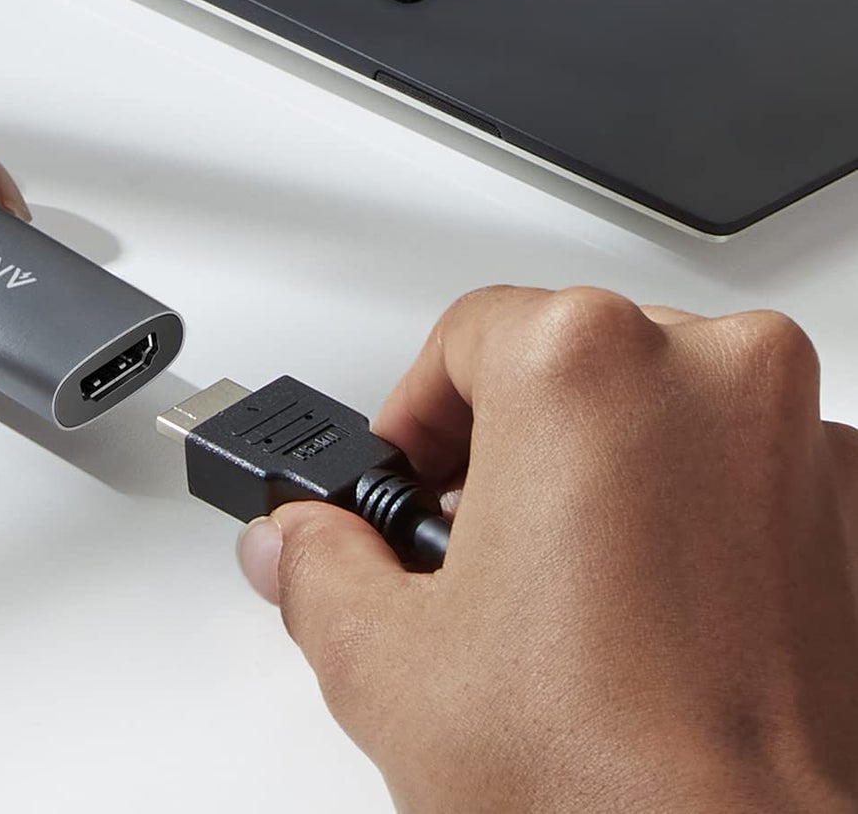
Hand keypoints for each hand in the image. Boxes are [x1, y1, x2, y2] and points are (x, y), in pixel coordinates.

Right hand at [238, 287, 857, 812]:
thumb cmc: (605, 785)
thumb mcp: (392, 666)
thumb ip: (322, 566)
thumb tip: (298, 542)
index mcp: (584, 362)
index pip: (466, 334)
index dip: (417, 420)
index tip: (407, 486)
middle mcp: (712, 372)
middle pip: (572, 363)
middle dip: (512, 454)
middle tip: (474, 560)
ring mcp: (804, 442)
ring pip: (668, 416)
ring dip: (612, 482)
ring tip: (570, 606)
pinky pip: (754, 478)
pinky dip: (705, 527)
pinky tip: (659, 625)